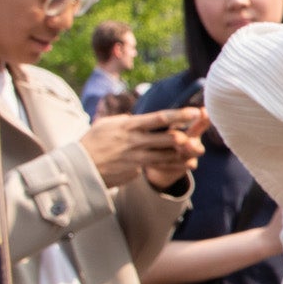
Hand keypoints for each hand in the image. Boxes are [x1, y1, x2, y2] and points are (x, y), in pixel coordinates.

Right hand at [79, 110, 203, 191]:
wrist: (79, 167)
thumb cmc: (92, 142)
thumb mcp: (107, 125)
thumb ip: (125, 120)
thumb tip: (136, 117)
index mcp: (129, 126)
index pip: (159, 118)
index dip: (179, 115)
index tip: (194, 111)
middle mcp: (135, 141)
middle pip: (167, 137)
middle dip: (187, 134)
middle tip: (203, 132)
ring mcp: (136, 158)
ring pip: (166, 155)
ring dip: (183, 152)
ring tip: (198, 149)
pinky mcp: (135, 171)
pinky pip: (157, 168)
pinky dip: (173, 165)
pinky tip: (186, 164)